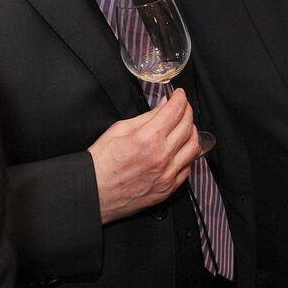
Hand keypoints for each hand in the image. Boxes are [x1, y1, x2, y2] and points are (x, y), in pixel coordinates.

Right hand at [88, 88, 200, 223]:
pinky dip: (187, 154)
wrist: (93, 193)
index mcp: (148, 139)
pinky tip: (180, 149)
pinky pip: (188, 167)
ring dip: (192, 132)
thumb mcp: (119, 130)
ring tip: (184, 126)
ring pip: (194, 146)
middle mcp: (162, 156)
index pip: (175, 110)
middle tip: (182, 106)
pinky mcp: (168, 188)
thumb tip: (163, 106)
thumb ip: (146, 117)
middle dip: (187, 111)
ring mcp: (167, 174)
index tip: (179, 95)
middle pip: (188, 126)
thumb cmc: (101, 164)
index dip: (180, 98)